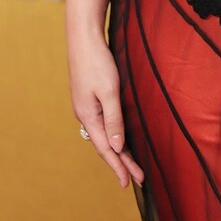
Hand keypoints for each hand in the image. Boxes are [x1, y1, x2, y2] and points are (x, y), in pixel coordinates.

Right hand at [66, 32, 145, 188]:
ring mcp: (86, 106)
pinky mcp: (89, 98)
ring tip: (131, 164)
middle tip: (138, 179)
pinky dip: (114, 134)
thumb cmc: (97, 62)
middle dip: (122, 162)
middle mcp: (85, 115)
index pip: (107, 149)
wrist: (83, 38)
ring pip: (104, 135)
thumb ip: (114, 119)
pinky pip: (103, 123)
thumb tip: (117, 148)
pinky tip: (120, 136)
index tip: (130, 183)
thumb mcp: (109, 91)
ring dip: (118, 149)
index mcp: (88, 116)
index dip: (119, 167)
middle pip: (106, 145)